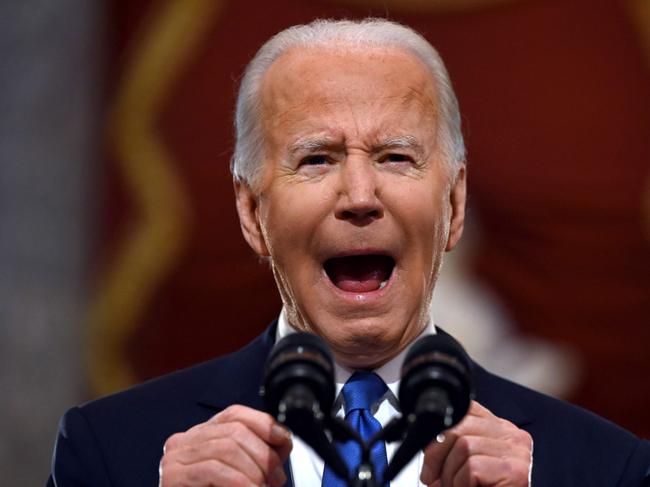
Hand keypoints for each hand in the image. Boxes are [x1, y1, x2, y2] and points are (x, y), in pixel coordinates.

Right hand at [159, 405, 291, 486]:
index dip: (262, 423)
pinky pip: (213, 469)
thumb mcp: (244, 470)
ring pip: (226, 448)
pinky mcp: (173, 476)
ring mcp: (175, 457)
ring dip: (254, 470)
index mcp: (201, 434)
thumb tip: (283, 437)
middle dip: (263, 454)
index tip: (283, 439)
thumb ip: (260, 451)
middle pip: (233, 430)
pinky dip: (239, 481)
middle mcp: (184, 440)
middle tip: (277, 478)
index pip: (234, 413)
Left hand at [420, 401, 531, 486]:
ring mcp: (516, 452)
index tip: (429, 449)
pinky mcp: (514, 471)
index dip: (441, 428)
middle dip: (436, 454)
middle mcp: (512, 436)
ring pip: (463, 446)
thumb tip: (426, 441)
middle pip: (459, 426)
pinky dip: (461, 484)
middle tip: (432, 477)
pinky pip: (472, 467)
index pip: (467, 409)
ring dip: (449, 475)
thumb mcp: (469, 463)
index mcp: (501, 429)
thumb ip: (456, 445)